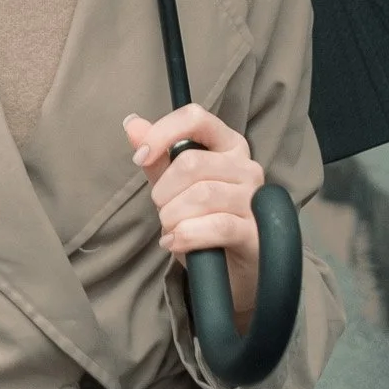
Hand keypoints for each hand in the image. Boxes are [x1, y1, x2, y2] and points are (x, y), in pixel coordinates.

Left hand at [123, 104, 262, 333]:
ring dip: (173, 216)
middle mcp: (246, 166)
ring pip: (202, 195)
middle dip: (164, 190)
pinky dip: (186, 235)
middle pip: (192, 162)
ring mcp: (254, 199)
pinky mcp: (255, 232)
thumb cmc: (204, 222)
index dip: (162, 133)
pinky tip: (174, 243)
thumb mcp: (175, 189)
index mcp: (228, 145)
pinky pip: (216, 226)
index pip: (196, 117)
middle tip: (162, 209)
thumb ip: (157, 158)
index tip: (140, 157)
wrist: (231, 270)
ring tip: (171, 229)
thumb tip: (132, 123)